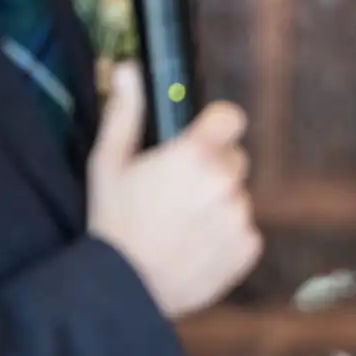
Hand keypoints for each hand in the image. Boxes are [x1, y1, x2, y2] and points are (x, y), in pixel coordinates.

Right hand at [88, 63, 262, 317]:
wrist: (125, 287)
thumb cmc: (113, 222)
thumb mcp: (108, 163)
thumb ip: (125, 113)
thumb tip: (129, 69)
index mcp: (193, 155)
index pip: (231, 118)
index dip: (217, 126)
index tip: (203, 137)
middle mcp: (223, 183)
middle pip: (235, 161)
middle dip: (213, 170)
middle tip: (177, 194)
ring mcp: (239, 217)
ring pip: (238, 198)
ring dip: (219, 206)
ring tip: (182, 225)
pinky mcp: (248, 248)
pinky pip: (245, 231)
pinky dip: (227, 237)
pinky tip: (195, 246)